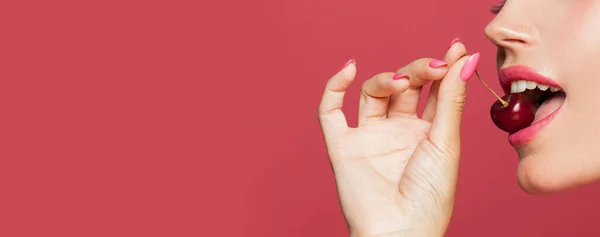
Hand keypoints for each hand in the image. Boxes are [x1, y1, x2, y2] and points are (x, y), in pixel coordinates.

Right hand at [318, 42, 477, 236]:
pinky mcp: (343, 145)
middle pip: (403, 87)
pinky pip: (330, 111)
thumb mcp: (446, 141)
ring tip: (401, 82)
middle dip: (417, 71)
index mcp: (426, 133)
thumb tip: (465, 59)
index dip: (442, 69)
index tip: (455, 49)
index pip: (433, 91)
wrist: (401, 230)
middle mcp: (397, 131)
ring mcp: (369, 137)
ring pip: (372, 93)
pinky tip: (349, 70)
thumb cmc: (430, 196)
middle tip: (433, 67)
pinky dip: (335, 87)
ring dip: (386, 79)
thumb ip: (450, 99)